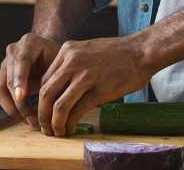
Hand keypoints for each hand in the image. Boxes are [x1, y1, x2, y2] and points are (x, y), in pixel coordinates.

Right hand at [0, 33, 60, 129]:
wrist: (48, 51)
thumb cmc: (56, 58)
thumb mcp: (58, 64)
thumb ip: (50, 79)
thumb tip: (49, 104)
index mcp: (29, 43)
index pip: (21, 61)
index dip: (20, 80)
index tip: (21, 97)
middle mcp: (13, 50)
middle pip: (9, 79)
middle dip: (19, 102)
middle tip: (32, 120)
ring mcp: (5, 62)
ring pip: (1, 89)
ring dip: (13, 108)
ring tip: (29, 121)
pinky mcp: (1, 75)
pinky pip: (0, 94)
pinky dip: (10, 107)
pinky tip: (23, 116)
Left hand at [36, 36, 154, 136]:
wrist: (142, 51)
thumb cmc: (118, 53)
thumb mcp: (88, 50)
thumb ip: (73, 66)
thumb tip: (62, 89)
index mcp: (67, 50)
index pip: (44, 80)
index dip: (41, 100)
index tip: (44, 112)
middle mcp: (72, 62)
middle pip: (45, 93)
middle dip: (42, 114)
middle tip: (44, 127)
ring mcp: (85, 76)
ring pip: (58, 105)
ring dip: (54, 123)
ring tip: (56, 132)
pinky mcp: (99, 91)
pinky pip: (76, 111)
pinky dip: (70, 124)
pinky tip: (71, 129)